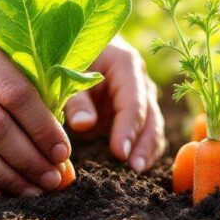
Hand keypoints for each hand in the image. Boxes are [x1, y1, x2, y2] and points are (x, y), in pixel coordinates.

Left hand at [63, 38, 165, 172]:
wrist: (74, 47)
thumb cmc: (69, 59)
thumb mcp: (67, 73)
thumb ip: (75, 98)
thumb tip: (84, 125)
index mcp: (126, 65)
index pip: (133, 102)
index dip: (128, 129)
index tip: (120, 153)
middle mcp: (140, 81)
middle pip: (150, 116)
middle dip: (144, 143)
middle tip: (135, 168)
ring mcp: (140, 97)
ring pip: (152, 126)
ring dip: (147, 150)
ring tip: (137, 172)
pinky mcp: (134, 113)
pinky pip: (144, 133)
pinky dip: (142, 149)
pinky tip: (135, 166)